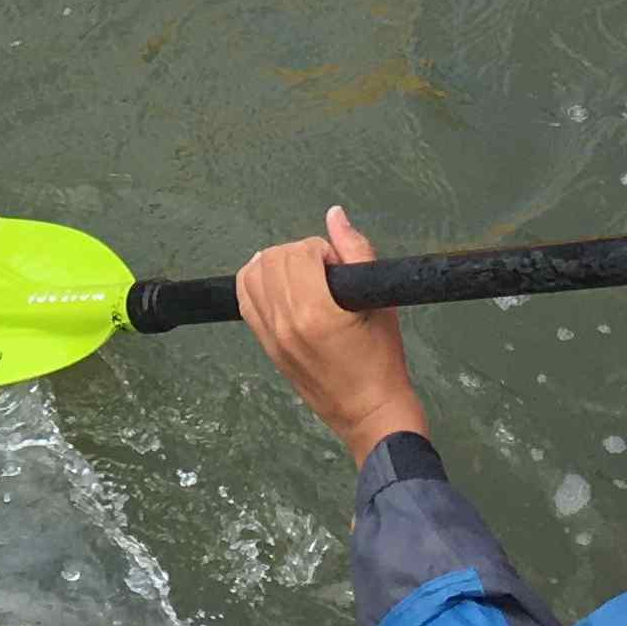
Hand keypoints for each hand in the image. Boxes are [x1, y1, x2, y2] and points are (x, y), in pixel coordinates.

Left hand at [236, 204, 430, 457]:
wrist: (368, 412)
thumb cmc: (382, 360)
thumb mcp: (380, 303)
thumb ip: (357, 252)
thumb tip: (335, 214)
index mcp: (314, 312)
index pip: (300, 252)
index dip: (323, 250)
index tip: (340, 266)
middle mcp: (284, 322)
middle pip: (272, 259)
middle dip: (299, 254)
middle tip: (324, 271)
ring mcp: (270, 336)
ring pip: (251, 275)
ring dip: (275, 265)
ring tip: (302, 277)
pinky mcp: (265, 346)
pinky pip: (244, 300)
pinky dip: (257, 283)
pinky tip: (280, 287)